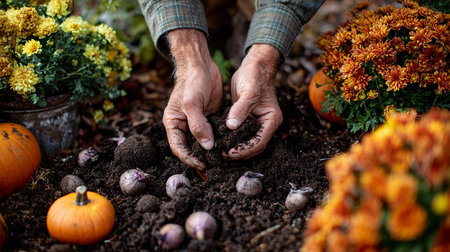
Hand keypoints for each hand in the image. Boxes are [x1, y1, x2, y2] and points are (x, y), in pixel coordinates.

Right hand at [163, 29, 221, 170]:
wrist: (201, 64)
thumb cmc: (191, 82)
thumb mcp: (192, 104)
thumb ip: (198, 126)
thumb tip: (207, 147)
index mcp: (173, 123)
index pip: (178, 148)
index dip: (189, 158)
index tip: (203, 165)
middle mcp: (183, 124)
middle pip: (190, 147)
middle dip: (200, 157)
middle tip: (214, 166)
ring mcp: (197, 121)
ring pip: (202, 141)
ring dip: (210, 151)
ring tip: (221, 159)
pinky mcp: (209, 117)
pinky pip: (213, 133)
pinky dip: (218, 140)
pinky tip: (227, 146)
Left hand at [224, 44, 282, 159]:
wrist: (254, 65)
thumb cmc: (255, 76)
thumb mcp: (248, 92)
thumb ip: (240, 110)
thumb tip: (231, 127)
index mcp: (271, 120)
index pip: (259, 142)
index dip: (245, 150)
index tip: (230, 152)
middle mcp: (266, 124)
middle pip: (253, 146)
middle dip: (239, 152)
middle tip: (221, 155)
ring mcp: (257, 122)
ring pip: (246, 142)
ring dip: (234, 147)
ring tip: (219, 152)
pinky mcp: (248, 119)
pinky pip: (240, 133)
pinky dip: (231, 138)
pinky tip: (220, 141)